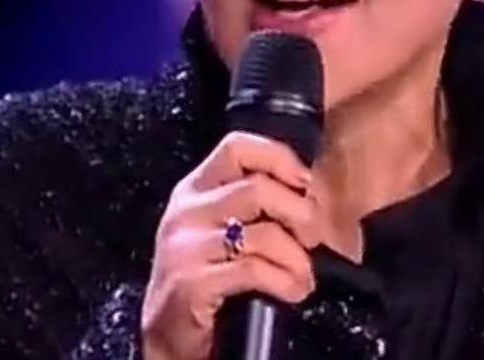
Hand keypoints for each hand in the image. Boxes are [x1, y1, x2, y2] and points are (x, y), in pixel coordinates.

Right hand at [140, 131, 320, 359]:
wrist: (169, 336)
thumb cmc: (207, 281)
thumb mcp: (222, 232)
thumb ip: (254, 206)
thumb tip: (313, 194)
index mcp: (194, 189)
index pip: (236, 147)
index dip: (279, 158)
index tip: (306, 184)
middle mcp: (186, 210)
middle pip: (258, 187)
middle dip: (300, 214)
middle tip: (313, 239)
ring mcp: (185, 246)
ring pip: (263, 233)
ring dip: (298, 258)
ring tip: (304, 277)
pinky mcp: (190, 281)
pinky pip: (254, 270)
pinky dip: (285, 281)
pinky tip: (292, 292)